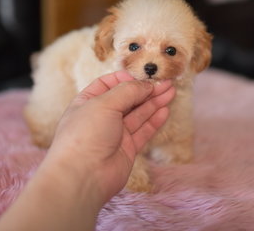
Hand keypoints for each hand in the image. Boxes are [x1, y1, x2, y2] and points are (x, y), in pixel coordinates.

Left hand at [48, 71, 175, 201]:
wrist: (83, 176)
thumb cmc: (85, 135)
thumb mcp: (104, 104)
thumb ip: (127, 91)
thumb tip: (145, 84)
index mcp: (88, 101)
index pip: (108, 84)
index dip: (126, 78)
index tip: (142, 76)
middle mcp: (101, 116)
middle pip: (127, 98)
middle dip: (146, 90)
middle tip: (166, 82)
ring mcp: (115, 133)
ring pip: (138, 114)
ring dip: (154, 102)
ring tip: (171, 91)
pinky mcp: (127, 148)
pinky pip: (143, 131)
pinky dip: (154, 120)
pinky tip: (164, 110)